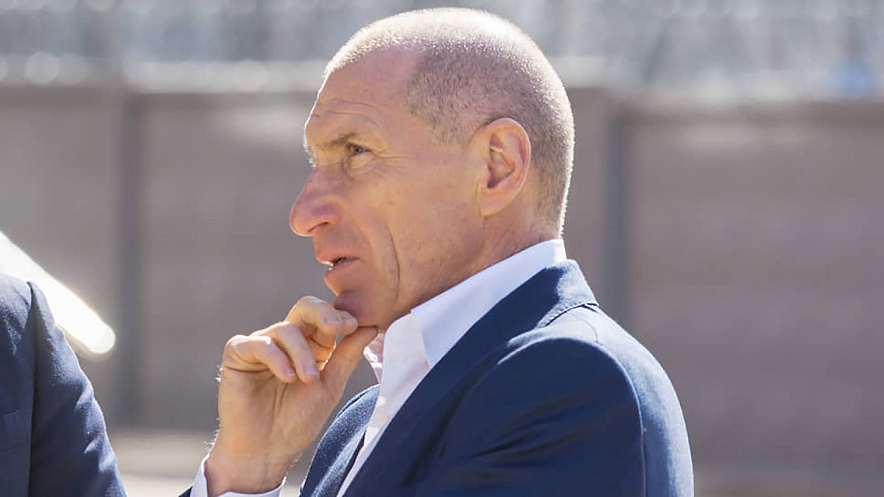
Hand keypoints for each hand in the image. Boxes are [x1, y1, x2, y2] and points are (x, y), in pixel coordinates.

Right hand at [204, 296, 377, 495]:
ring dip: (302, 353)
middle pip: (304, 308)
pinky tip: (288, 377)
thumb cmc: (298, 421)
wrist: (267, 450)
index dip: (341, 316)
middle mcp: (286, 340)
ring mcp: (261, 344)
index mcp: (311, 344)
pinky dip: (276, 357)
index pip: (326, 317)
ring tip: (309, 379)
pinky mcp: (238, 354)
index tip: (355, 326)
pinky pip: (258, 343)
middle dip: (323, 314)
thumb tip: (371, 327)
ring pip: (285, 329)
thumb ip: (347, 355)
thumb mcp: (331, 385)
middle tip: (337, 327)